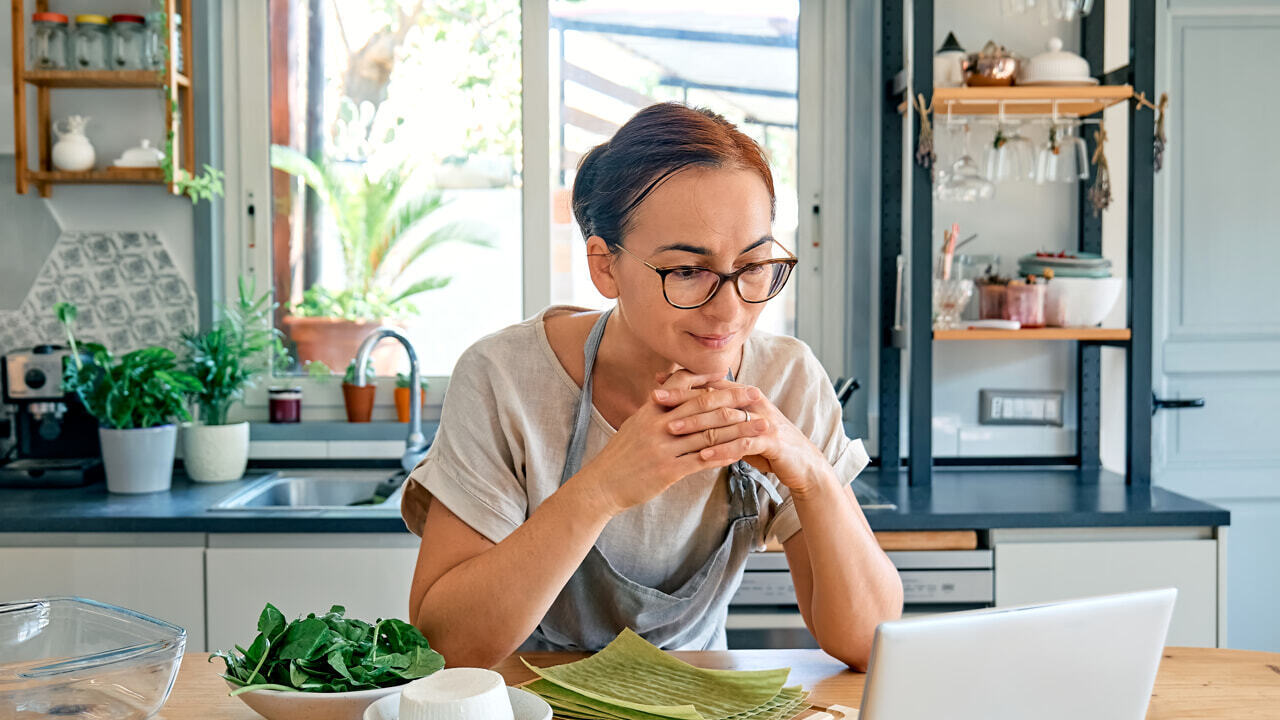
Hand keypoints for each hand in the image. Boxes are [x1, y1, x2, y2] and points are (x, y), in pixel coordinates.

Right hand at [573, 370, 771, 517]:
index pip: (683, 383)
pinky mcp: (668, 471)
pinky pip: (703, 461)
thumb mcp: (635, 425)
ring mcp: (663, 448)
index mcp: (650, 409)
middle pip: (704, 405)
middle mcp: (658, 424)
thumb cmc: (620, 456)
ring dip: (739, 429)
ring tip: (761, 426)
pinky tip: (743, 452)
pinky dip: (725, 455)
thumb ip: (657, 410)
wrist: (600, 485)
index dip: (709, 378)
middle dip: (734, 399)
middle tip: (758, 395)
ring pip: (709, 434)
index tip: (733, 376)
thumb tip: (675, 396)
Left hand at [653, 371, 829, 494]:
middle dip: (682, 398)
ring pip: (725, 419)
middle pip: (713, 397)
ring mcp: (763, 420)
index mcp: (743, 395)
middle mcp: (753, 402)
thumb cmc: (763, 443)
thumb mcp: (738, 426)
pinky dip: (722, 450)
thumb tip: (684, 408)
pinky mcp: (772, 441)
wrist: (801, 462)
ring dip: (697, 424)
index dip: (681, 385)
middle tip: (656, 401)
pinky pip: (743, 444)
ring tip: (672, 429)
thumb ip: (716, 415)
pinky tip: (702, 456)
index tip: (655, 386)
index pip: (708, 385)